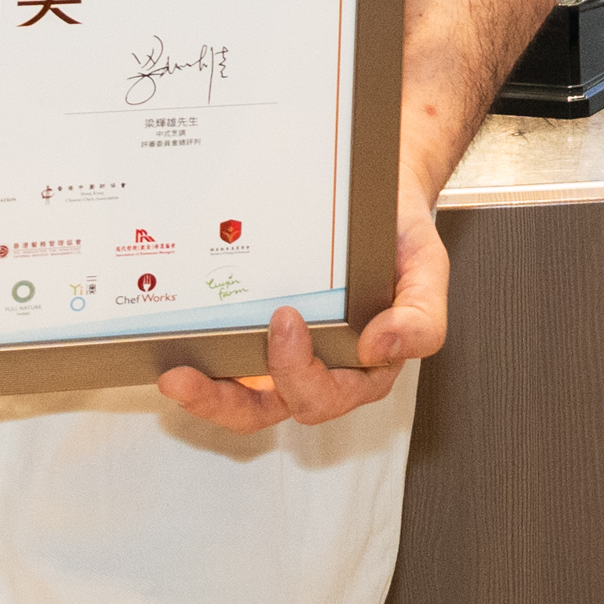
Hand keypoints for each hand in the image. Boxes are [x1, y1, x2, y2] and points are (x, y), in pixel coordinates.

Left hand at [158, 200, 442, 431]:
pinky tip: (176, 351)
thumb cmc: (399, 236)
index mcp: (367, 366)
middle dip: (232, 398)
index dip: (299, 372)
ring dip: (207, 397)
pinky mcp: (259, 340)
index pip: (328, 393)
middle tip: (200, 366)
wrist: (376, 195)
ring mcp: (288, 358)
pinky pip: (229, 370)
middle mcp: (325, 370)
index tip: (285, 322)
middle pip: (276, 408)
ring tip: (176, 375)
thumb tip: (383, 348)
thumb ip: (421, 316)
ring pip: (246, 402)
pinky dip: (202, 368)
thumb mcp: (428, 267)